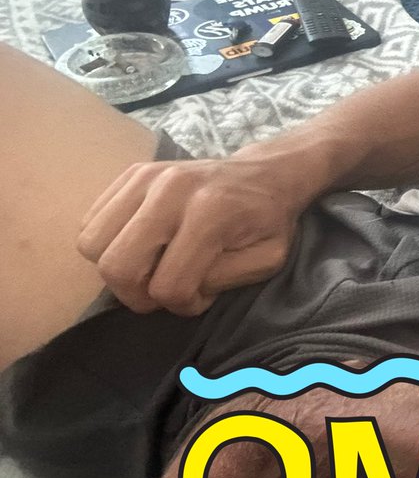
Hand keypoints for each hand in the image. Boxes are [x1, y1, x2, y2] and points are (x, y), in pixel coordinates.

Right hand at [78, 156, 306, 314]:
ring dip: (118, 268)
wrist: (264, 174)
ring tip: (151, 266)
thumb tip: (174, 289)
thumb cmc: (268, 222)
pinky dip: (110, 243)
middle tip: (164, 290)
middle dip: (136, 295)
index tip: (201, 297)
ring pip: (91, 244)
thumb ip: (223, 280)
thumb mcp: (266, 259)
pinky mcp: (131, 173)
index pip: (168, 286)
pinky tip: (143, 243)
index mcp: (211, 213)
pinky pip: (91, 222)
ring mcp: (146, 177)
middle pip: (116, 266)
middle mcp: (171, 190)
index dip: (182, 305)